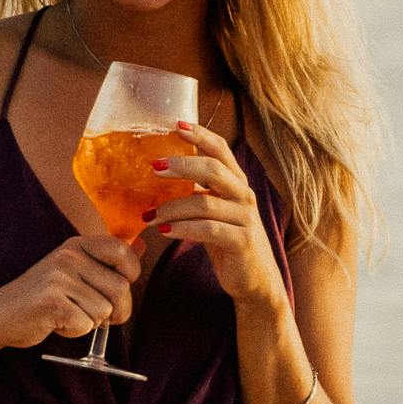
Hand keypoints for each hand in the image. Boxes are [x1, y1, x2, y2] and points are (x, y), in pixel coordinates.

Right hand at [0, 230, 137, 350]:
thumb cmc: (42, 296)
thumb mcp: (74, 270)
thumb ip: (107, 261)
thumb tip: (144, 247)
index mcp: (77, 244)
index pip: (123, 252)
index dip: (130, 276)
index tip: (114, 289)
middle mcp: (69, 256)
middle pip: (121, 288)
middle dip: (116, 311)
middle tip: (94, 314)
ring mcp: (59, 278)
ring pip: (105, 311)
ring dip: (90, 322)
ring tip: (66, 314)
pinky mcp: (51, 302)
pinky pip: (86, 326)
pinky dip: (75, 332)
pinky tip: (56, 323)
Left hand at [154, 124, 282, 308]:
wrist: (254, 278)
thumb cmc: (227, 240)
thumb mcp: (212, 211)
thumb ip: (195, 191)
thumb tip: (158, 174)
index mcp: (236, 182)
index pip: (220, 150)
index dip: (200, 135)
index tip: (175, 125)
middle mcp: (244, 195)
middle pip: (213, 169)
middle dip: (181, 165)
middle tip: (153, 167)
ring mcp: (245, 218)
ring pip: (205, 202)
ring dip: (172, 207)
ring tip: (148, 215)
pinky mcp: (242, 242)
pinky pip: (208, 230)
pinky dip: (183, 229)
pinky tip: (164, 231)